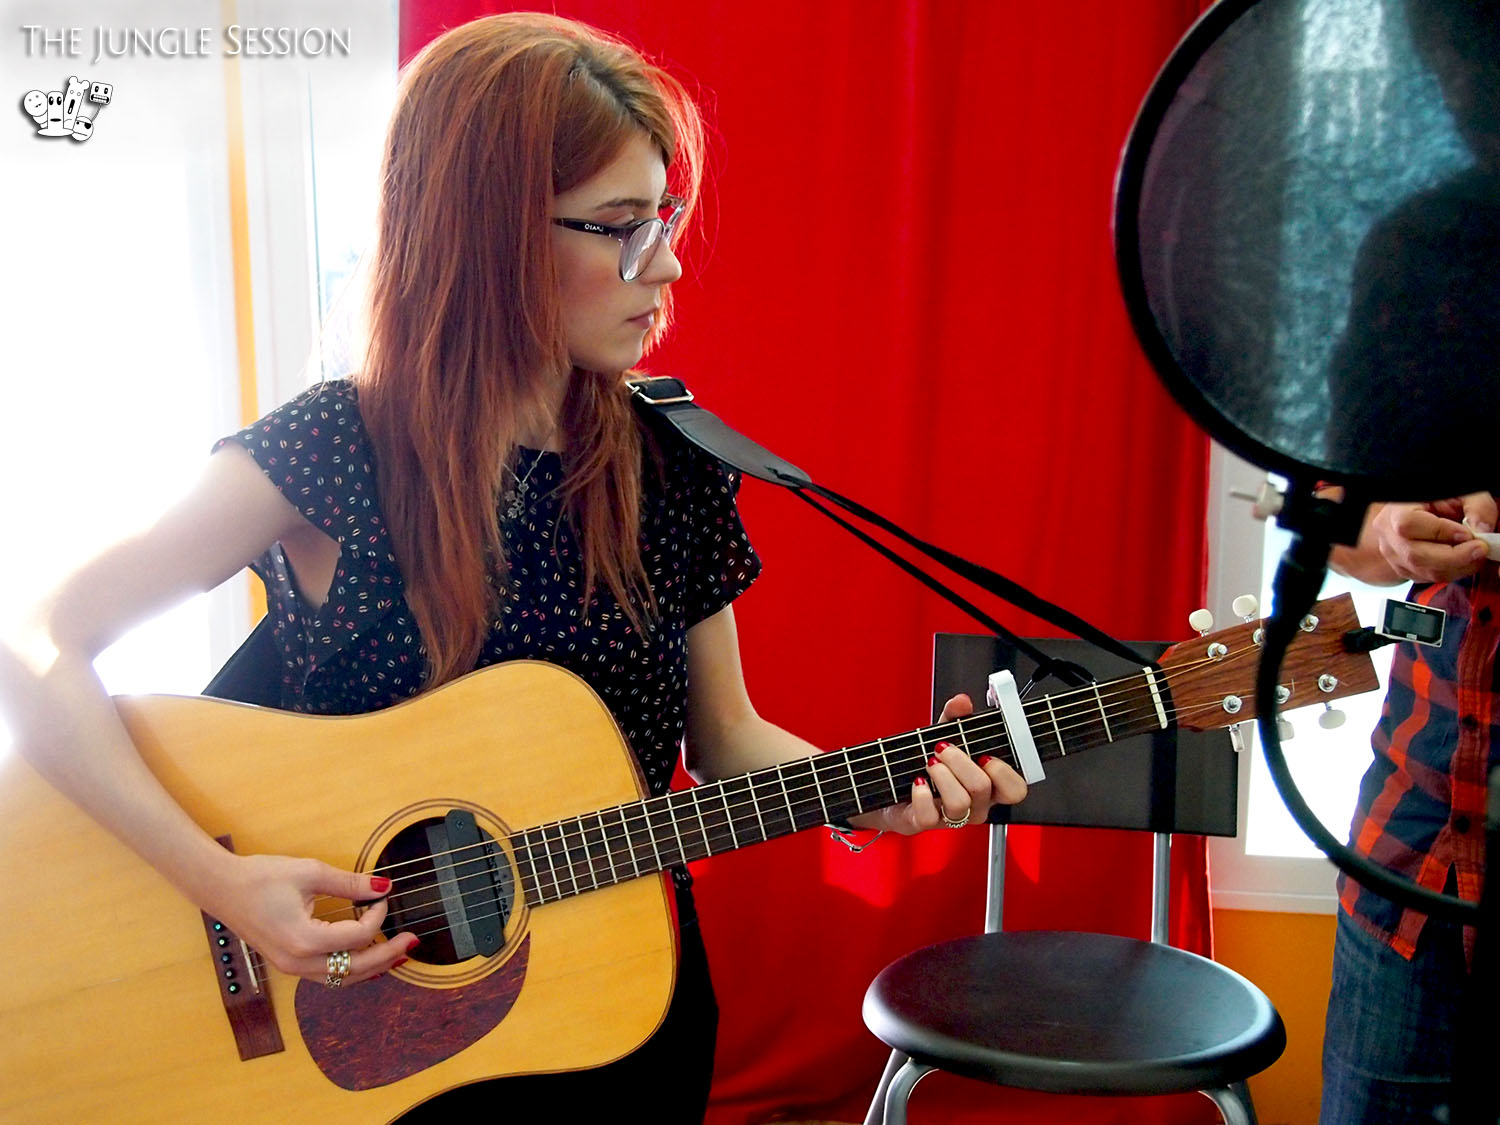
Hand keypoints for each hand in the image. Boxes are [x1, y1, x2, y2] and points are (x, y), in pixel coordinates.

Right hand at [207, 855, 417, 985]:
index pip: (357, 936)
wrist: (221, 888)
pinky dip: (352, 969)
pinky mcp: (289, 963)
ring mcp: (292, 967)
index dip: (377, 916)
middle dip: (387, 955)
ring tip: (398, 955)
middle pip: (355, 968)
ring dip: (373, 967)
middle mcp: (298, 962)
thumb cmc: (261, 877)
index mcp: (304, 940)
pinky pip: (327, 975)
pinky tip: (368, 960)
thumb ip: (350, 883)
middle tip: (412, 942)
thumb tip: (383, 885)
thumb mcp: (310, 873)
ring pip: (342, 978)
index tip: (381, 896)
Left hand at [857, 693, 1027, 835]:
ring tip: (929, 762)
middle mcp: (975, 806)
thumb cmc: (927, 764)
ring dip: (942, 775)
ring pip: (959, 803)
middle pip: (983, 788)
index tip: (984, 754)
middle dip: (961, 761)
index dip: (1004, 772)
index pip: (1015, 790)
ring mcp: (951, 818)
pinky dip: (921, 793)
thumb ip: (954, 717)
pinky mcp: (924, 823)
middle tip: (943, 749)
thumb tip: (962, 702)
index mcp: (988, 786)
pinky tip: (917, 780)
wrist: (890, 784)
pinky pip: (929, 815)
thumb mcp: (943, 735)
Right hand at [1362, 493, 1494, 584]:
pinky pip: (1429, 578)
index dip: (1441, 532)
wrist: (1422, 513)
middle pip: (1416, 555)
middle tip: (1480, 549)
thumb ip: (1476, 506)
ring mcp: (1394, 556)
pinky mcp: (1404, 570)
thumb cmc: (1438, 502)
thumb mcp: (1460, 494)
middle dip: (1455, 557)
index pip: (1409, 525)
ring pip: (1424, 571)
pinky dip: (1451, 572)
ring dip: (1457, 567)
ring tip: (1475, 554)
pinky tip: (1463, 560)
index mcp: (1395, 512)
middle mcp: (1388, 536)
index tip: (1468, 534)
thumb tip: (1483, 530)